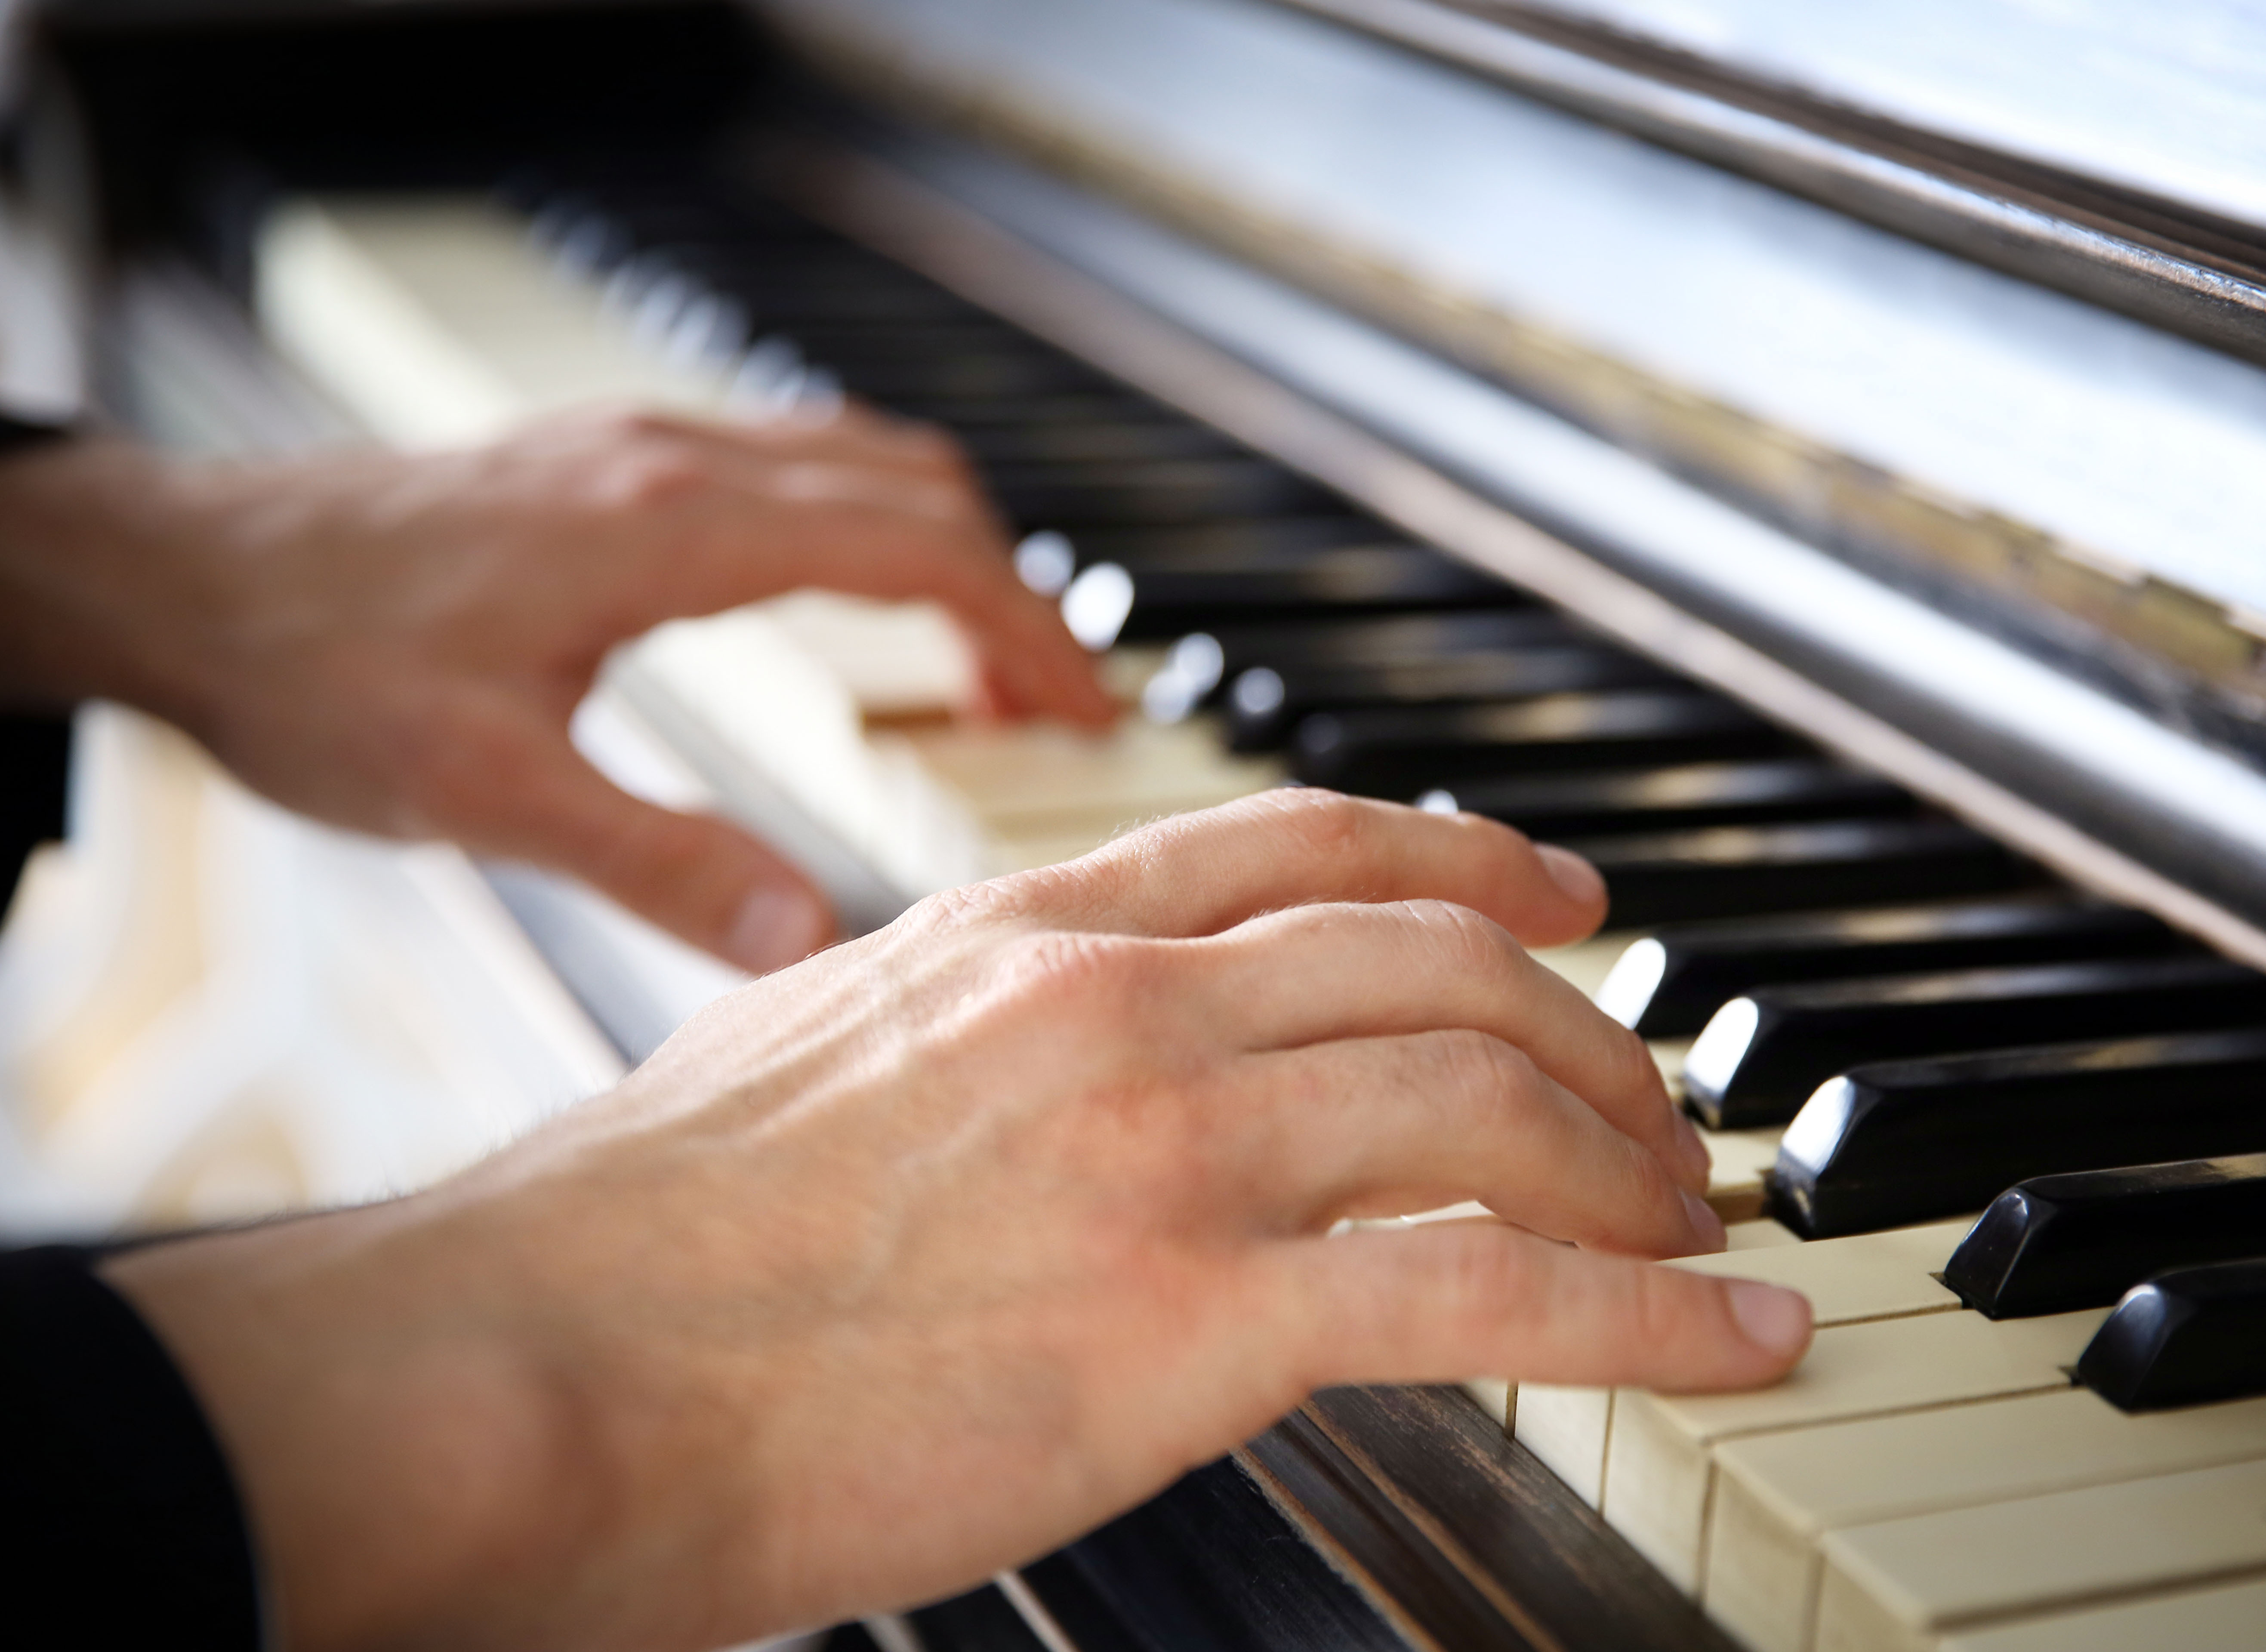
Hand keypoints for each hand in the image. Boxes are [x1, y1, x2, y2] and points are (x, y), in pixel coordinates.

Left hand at [0, 408, 1115, 969]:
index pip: (916, 554)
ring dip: (946, 555)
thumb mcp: (483, 793)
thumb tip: (810, 940)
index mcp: (672, 531)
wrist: (177, 573)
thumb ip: (655, 864)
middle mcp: (672, 462)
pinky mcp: (601, 460)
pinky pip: (788, 464)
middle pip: (914, 494)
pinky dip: (867, 528)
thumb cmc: (311, 668)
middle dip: (1014, 598)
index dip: (1025, 634)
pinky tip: (855, 600)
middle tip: (1068, 710)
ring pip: (857, 465)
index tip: (1090, 712)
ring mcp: (637, 447)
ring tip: (990, 668)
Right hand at [106, 791, 1811, 1651]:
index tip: (1562, 900)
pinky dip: (1651, 1317)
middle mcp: (1120, 1008)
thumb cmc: (637, 1241)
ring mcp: (1167, 1152)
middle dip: (1588, 1038)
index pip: (1307, 846)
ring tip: (1696, 1232)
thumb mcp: (808, 1049)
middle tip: (1656, 1113)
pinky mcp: (1191, 1320)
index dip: (1468, 860)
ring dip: (1631, 1168)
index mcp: (1025, 940)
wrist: (537, 1368)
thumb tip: (1011, 1052)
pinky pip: (1491, 1294)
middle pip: (1440, 968)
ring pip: (1489, 1107)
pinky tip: (1736, 1337)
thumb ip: (949, 1026)